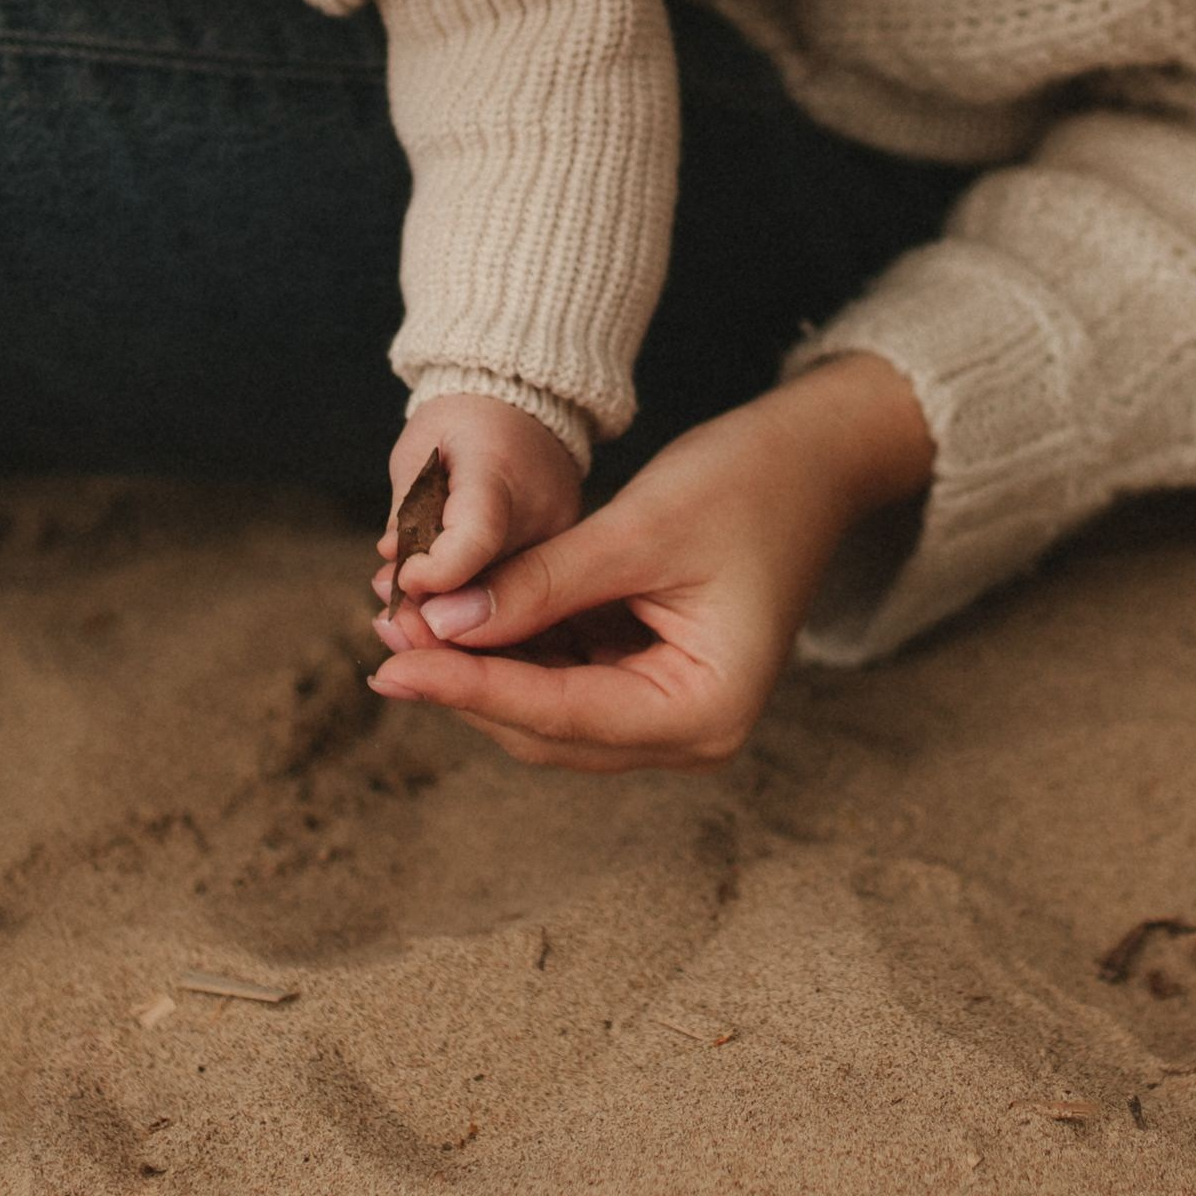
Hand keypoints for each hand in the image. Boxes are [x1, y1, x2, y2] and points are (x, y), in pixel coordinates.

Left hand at [367, 353, 934, 772]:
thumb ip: (538, 585)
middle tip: (384, 631)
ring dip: (474, 669)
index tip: (388, 665)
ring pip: (542, 713)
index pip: (561, 713)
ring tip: (402, 619)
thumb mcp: (637, 530)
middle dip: (462, 680)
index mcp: (706, 709)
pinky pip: (559, 683)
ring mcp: (668, 716)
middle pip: (545, 729)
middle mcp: (691, 733)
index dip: (467, 687)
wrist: (811, 462)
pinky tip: (450, 615)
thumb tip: (438, 624)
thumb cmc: (748, 484)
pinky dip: (507, 651)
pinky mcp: (646, 686)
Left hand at [374, 393, 583, 613]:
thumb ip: (406, 508)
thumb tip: (395, 561)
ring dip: (450, 600)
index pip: (474, 540)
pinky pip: (514, 591)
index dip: (434, 571)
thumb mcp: (418, 450)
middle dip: (430, 598)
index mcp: (497, 473)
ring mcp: (558, 539)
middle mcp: (541, 513)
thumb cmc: (462, 424)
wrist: (525, 406)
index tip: (404, 576)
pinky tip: (449, 580)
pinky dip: (476, 594)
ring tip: (417, 576)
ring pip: (499, 597)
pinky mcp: (562, 555)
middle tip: (392, 587)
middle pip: (484, 582)